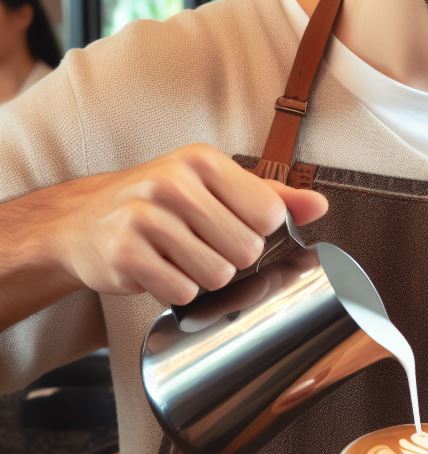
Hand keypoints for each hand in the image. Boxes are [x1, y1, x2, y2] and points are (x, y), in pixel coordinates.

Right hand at [51, 143, 327, 305]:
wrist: (83, 220)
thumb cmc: (161, 202)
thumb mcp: (215, 186)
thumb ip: (271, 196)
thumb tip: (319, 206)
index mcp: (202, 161)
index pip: (268, 215)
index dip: (258, 231)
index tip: (233, 224)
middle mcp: (172, 183)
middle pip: (246, 250)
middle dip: (231, 258)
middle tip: (202, 244)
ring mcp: (144, 218)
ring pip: (217, 276)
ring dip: (203, 276)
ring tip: (179, 255)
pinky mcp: (125, 255)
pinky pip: (182, 293)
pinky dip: (175, 290)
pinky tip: (158, 268)